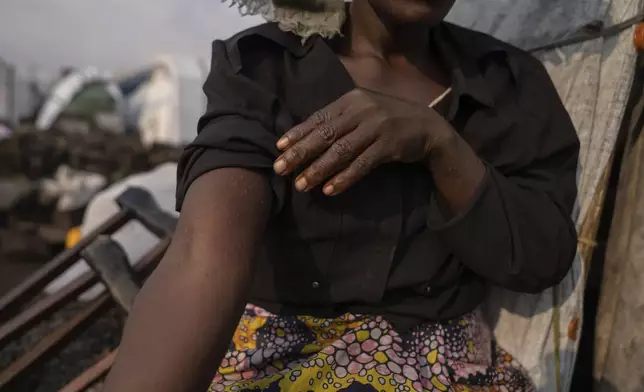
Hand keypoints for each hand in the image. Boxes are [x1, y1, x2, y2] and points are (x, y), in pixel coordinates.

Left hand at [273, 88, 454, 194]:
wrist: (428, 127)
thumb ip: (339, 119)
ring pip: (341, 151)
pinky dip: (345, 178)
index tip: (278, 148)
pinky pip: (362, 164)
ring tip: (302, 185)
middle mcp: (362, 110)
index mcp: (351, 100)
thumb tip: (305, 136)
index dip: (297, 133)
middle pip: (325, 134)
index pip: (318, 117)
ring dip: (319, 170)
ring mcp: (376, 127)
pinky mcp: (389, 145)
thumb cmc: (389, 120)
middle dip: (301, 153)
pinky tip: (330, 189)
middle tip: (280, 169)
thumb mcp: (364, 111)